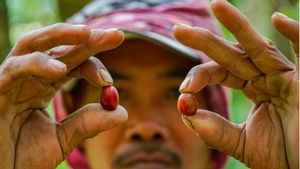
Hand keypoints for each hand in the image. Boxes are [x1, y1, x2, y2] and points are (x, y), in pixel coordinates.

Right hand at [0, 24, 127, 168]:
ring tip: (87, 34)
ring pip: (32, 45)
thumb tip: (122, 112)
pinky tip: (60, 69)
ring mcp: (11, 81)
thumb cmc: (21, 157)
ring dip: (61, 36)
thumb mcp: (62, 139)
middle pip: (58, 48)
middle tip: (116, 34)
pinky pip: (14, 68)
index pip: (73, 64)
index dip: (93, 65)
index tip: (109, 81)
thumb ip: (88, 123)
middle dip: (87, 38)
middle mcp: (29, 78)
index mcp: (43, 86)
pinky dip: (37, 64)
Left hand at [173, 0, 298, 168]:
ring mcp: (288, 76)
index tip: (184, 88)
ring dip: (238, 25)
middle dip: (205, 41)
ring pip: (260, 47)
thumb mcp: (243, 144)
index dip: (201, 75)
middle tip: (177, 30)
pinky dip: (296, 34)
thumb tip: (185, 111)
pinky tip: (279, 19)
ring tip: (217, 5)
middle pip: (232, 54)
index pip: (221, 71)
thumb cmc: (285, 156)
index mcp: (254, 89)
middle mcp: (268, 78)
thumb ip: (215, 131)